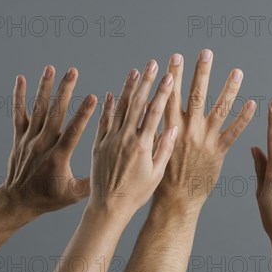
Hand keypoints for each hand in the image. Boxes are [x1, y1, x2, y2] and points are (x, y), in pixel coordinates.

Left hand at [0, 66, 95, 217]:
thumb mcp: (73, 195)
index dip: (83, 114)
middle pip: (55, 113)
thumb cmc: (49, 199)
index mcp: (58, 158)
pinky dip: (19, 96)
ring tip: (52, 69)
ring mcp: (29, 140)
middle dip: (64, 91)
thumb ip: (93, 182)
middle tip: (72, 72)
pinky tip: (20, 79)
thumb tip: (117, 171)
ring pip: (38, 110)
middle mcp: (42, 145)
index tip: (93, 97)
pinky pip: (19, 114)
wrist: (17, 201)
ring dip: (45, 88)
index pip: (72, 132)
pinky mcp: (19, 138)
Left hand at [89, 61, 175, 220]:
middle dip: (146, 82)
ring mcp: (109, 140)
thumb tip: (173, 127)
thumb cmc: (137, 194)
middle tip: (152, 64)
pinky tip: (112, 94)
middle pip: (137, 104)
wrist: (108, 207)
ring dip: (128, 88)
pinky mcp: (97, 145)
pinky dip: (108, 107)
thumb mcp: (157, 174)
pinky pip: (103, 121)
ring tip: (135, 71)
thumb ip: (164, 149)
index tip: (169, 76)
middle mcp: (125, 139)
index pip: (154, 112)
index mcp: (142, 146)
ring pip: (119, 108)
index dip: (163, 92)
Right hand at [153, 50, 256, 212]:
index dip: (173, 75)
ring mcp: (205, 140)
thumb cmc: (162, 176)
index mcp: (170, 128)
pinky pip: (234, 132)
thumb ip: (157, 126)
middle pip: (196, 95)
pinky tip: (254, 104)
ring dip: (229, 88)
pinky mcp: (218, 152)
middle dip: (201, 72)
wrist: (175, 200)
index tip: (175, 56)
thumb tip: (151, 105)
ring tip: (238, 71)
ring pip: (219, 109)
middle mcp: (188, 130)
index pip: (171, 95)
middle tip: (206, 52)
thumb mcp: (154, 147)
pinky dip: (244, 118)